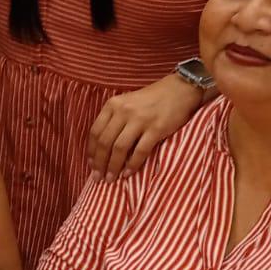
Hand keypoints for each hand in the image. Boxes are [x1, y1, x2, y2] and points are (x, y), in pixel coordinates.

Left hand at [86, 73, 202, 178]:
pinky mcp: (156, 128)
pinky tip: (128, 174)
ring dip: (113, 166)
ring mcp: (140, 120)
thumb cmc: (151, 99)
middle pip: (105, 142)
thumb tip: (102, 148)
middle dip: (100, 163)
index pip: (95, 132)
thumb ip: (114, 119)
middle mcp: (123, 111)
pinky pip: (140, 150)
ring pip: (119, 148)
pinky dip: (132, 164)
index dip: (91, 151)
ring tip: (110, 179)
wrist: (179, 90)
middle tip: (98, 178)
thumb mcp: (126, 103)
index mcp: (113, 105)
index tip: (91, 165)